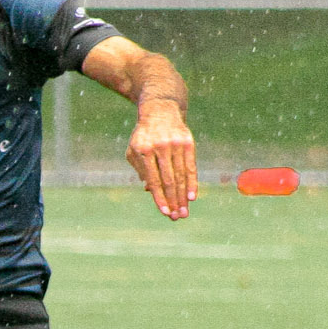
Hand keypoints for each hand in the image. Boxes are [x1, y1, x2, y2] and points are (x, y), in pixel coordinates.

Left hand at [127, 101, 196, 220]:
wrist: (160, 110)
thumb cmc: (144, 136)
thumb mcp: (134, 151)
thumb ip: (140, 170)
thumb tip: (150, 190)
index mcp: (143, 150)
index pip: (153, 180)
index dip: (160, 198)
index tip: (165, 213)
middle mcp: (160, 147)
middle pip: (169, 180)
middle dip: (174, 201)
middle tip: (177, 218)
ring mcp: (175, 144)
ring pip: (181, 175)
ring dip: (183, 196)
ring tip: (184, 212)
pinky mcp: (188, 142)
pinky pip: (191, 166)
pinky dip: (192, 182)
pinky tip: (193, 197)